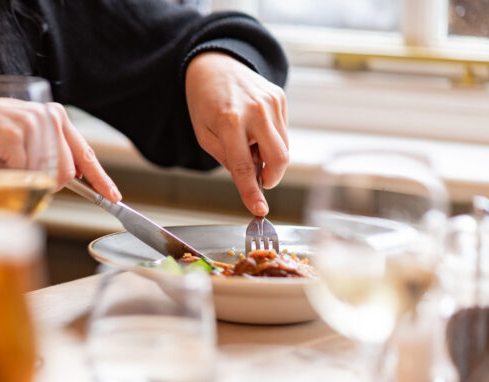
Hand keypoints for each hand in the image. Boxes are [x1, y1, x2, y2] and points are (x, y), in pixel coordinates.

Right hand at [0, 97, 120, 201]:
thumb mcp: (30, 137)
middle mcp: (49, 118)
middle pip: (67, 174)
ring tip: (6, 158)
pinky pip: (23, 173)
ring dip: (24, 176)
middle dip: (47, 182)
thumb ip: (52, 153)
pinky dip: (8, 173)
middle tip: (22, 170)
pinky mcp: (16, 135)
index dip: (100, 179)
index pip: (85, 153)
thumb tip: (70, 178)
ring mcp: (34, 125)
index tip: (113, 196)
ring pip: (46, 176)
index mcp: (57, 117)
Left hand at [185, 52, 288, 215]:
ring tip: (249, 145)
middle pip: (279, 159)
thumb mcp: (204, 135)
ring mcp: (272, 102)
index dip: (252, 192)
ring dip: (268, 157)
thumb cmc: (205, 102)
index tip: (259, 210)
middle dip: (271, 177)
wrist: (214, 64)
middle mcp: (256, 110)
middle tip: (258, 179)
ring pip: (284, 147)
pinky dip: (271, 140)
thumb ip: (227, 159)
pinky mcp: (280, 97)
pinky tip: (255, 131)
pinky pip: (283, 132)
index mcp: (230, 121)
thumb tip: (251, 179)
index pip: (244, 167)